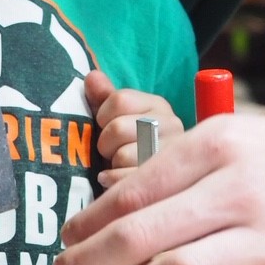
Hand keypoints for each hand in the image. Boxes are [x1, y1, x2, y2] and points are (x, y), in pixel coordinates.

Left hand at [84, 69, 183, 186]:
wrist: (143, 187)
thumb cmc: (124, 149)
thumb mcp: (113, 119)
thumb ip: (103, 97)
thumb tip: (92, 77)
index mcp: (159, 106)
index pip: (119, 99)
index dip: (102, 116)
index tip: (106, 127)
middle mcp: (173, 127)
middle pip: (117, 128)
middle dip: (106, 143)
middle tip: (112, 151)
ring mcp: (173, 158)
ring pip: (122, 155)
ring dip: (112, 164)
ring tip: (120, 166)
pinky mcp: (167, 186)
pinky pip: (125, 181)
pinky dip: (112, 181)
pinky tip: (115, 180)